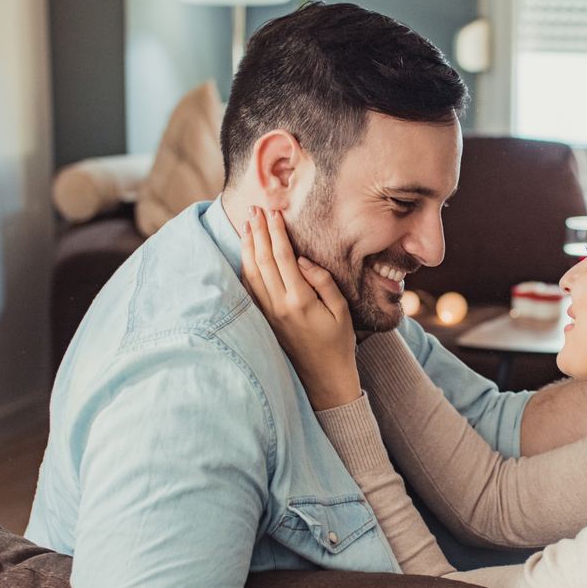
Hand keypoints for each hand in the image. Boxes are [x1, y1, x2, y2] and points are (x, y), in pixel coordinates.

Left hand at [241, 206, 360, 410]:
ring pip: (251, 273)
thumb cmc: (338, 343)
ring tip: (248, 225)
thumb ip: (323, 282)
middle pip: (262, 260)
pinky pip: (250, 288)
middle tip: (254, 209)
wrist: (323, 378)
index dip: (276, 232)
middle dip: (258, 232)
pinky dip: (245, 267)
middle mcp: (279, 306)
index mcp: (300, 301)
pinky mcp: (264, 320)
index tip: (273, 212)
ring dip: (248, 246)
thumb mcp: (341, 311)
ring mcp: (268, 314)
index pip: (283, 257)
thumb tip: (301, 260)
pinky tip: (246, 254)